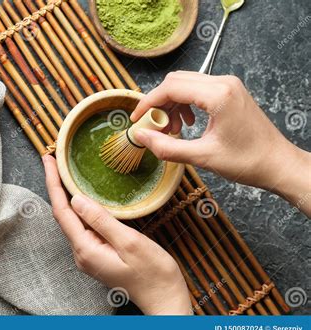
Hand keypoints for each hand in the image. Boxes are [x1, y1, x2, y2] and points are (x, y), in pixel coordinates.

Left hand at [42, 155, 190, 314]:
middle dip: (56, 186)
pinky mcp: (98, 253)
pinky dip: (80, 208)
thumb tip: (77, 199)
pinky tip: (84, 196)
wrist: (164, 298)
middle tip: (54, 160)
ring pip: (73, 220)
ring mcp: (89, 254)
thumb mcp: (129, 242)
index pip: (62, 211)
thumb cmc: (153, 273)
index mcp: (86, 249)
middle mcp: (82, 253)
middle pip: (63, 214)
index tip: (48, 160)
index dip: (53, 183)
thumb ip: (101, 221)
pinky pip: (84, 226)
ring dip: (67, 196)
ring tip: (64, 172)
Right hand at [131, 71, 310, 215]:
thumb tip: (141, 137)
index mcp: (218, 94)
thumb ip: (167, 147)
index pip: (171, 87)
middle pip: (176, 81)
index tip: (136, 120)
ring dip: (172, 104)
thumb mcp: (202, 157)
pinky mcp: (229, 92)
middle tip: (154, 127)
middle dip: (159, 103)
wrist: (277, 163)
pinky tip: (186, 124)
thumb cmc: (247, 161)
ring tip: (172, 129)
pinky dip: (184, 104)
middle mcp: (223, 83)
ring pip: (185, 84)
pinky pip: (197, 90)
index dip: (148, 103)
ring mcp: (228, 85)